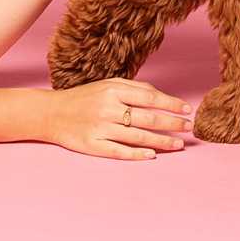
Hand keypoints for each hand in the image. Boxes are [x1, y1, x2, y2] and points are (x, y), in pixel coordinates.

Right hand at [43, 78, 192, 159]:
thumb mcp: (106, 84)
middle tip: (188, 128)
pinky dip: (137, 154)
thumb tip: (159, 95)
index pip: (150, 97)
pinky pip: (120, 151)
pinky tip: (152, 155)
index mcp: (113, 90)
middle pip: (148, 118)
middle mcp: (108, 108)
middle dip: (172, 123)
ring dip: (162, 141)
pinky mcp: (93, 145)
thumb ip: (132, 87)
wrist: (51, 113)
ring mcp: (101, 128)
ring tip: (178, 145)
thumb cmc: (83, 98)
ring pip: (138, 137)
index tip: (187, 110)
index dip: (171, 104)